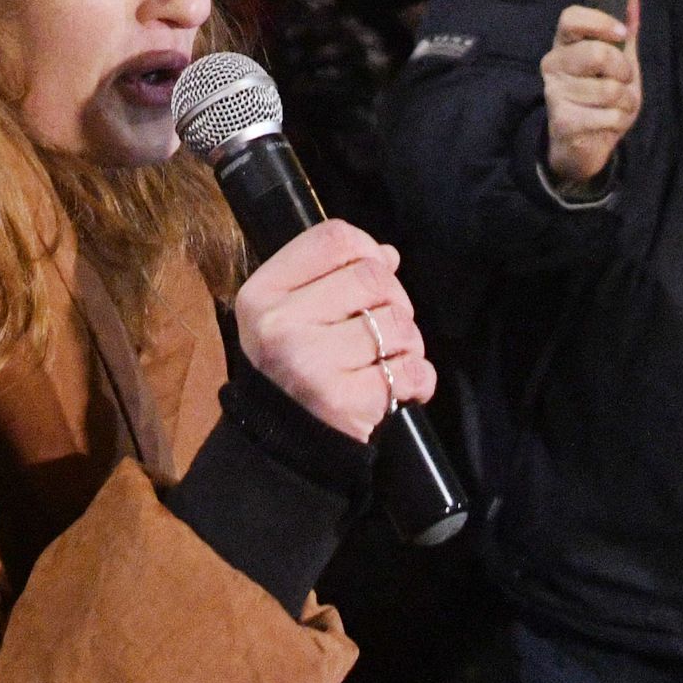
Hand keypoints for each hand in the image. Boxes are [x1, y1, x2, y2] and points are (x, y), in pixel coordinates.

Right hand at [232, 218, 436, 440]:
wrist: (282, 443)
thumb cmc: (291, 367)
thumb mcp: (290, 312)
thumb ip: (332, 275)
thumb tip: (387, 255)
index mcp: (263, 294)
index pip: (333, 238)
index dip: (366, 248)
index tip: (374, 270)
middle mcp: (281, 326)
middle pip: (373, 277)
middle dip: (395, 299)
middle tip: (385, 325)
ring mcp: (312, 365)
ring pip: (399, 324)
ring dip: (409, 342)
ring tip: (389, 359)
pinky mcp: (345, 402)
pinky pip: (412, 370)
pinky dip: (419, 378)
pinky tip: (401, 385)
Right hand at [542, 1, 642, 188]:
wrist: (584, 146)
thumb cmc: (601, 98)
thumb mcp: (618, 63)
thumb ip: (625, 32)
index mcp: (564, 45)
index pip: (570, 17)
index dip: (599, 21)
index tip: (621, 33)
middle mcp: (553, 65)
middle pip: (597, 53)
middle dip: (623, 70)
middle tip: (622, 80)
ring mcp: (555, 94)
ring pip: (609, 89)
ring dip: (625, 101)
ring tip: (615, 106)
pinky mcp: (564, 122)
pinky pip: (610, 115)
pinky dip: (619, 121)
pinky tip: (607, 123)